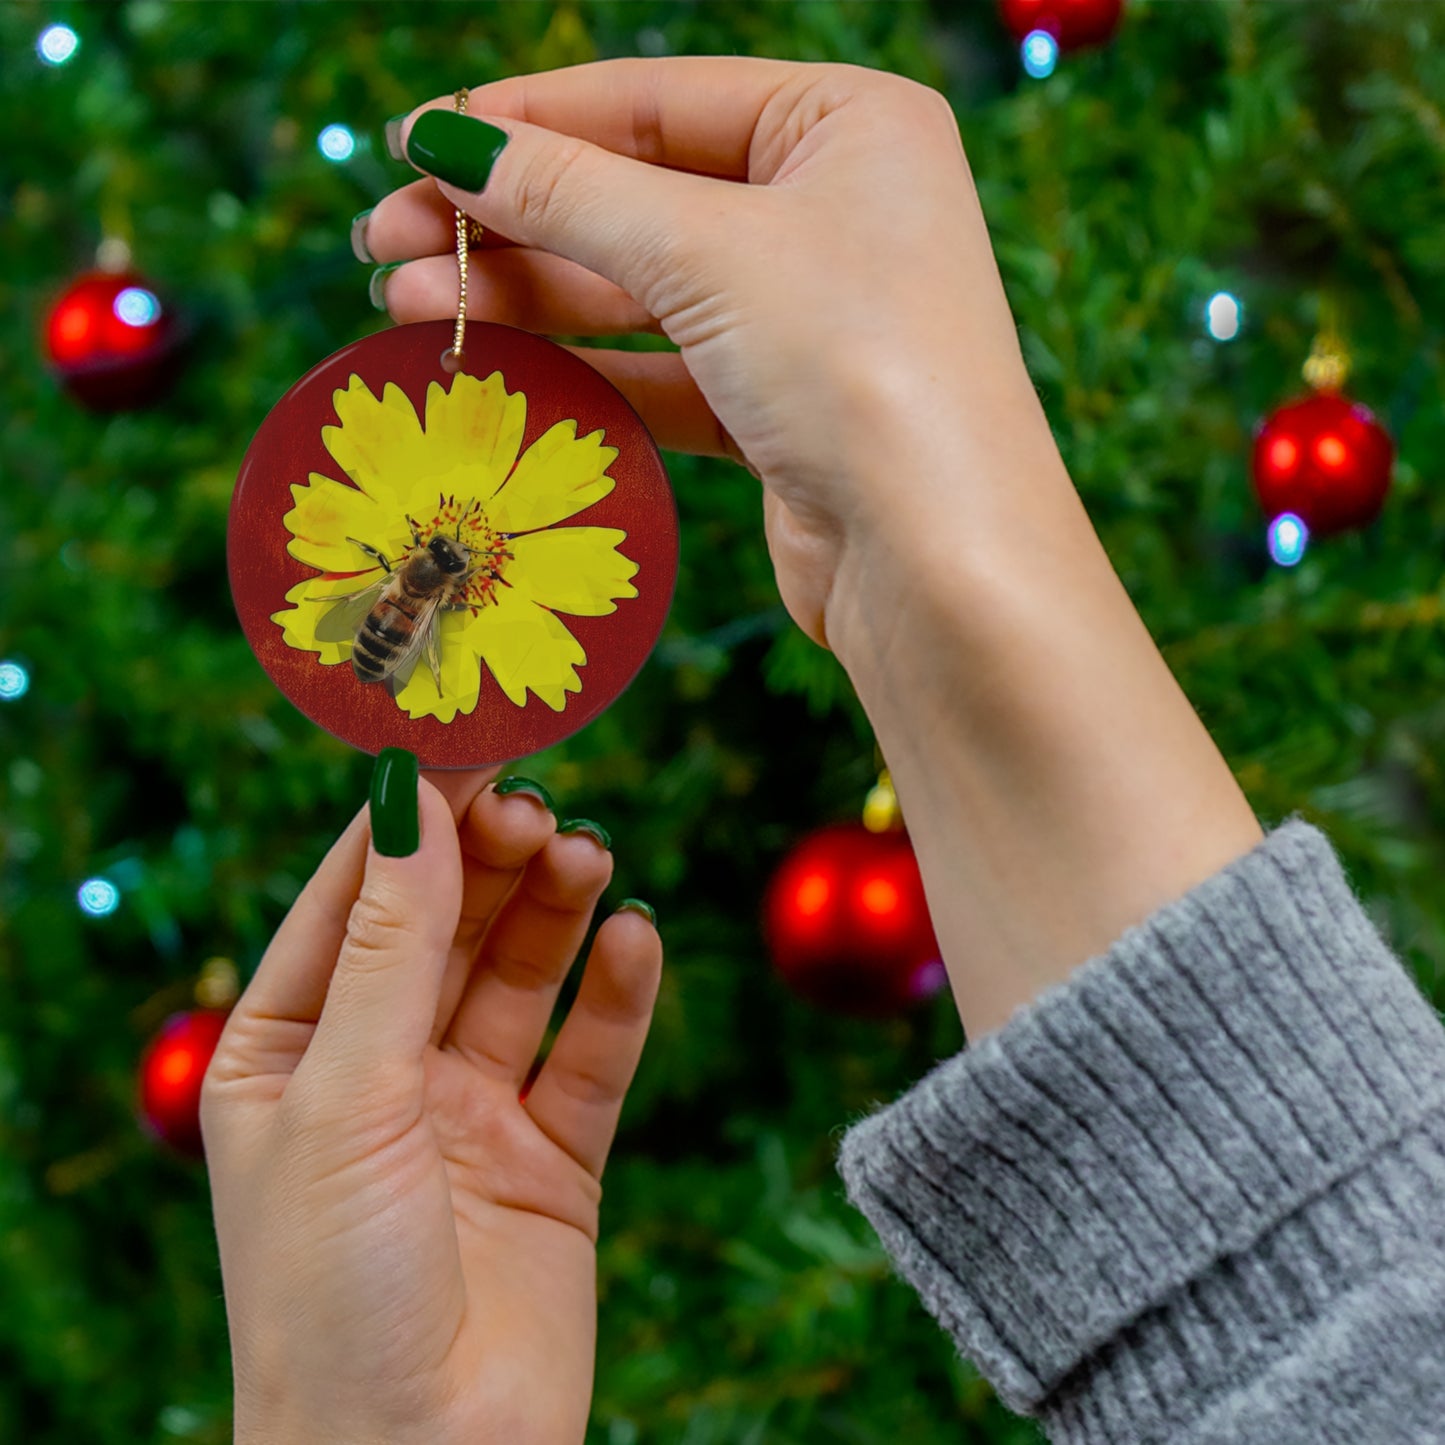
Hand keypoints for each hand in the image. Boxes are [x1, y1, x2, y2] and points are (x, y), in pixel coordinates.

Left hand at [202, 768, 660, 1444]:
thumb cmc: (331, 1294)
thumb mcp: (346, 1097)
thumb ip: (391, 946)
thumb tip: (413, 800)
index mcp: (288, 1051)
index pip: (352, 898)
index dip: (409, 818)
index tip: (467, 739)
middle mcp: (379, 1071)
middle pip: (446, 925)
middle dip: (490, 860)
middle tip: (539, 805)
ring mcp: (468, 1113)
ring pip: (521, 976)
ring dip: (555, 910)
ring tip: (588, 856)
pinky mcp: (552, 1159)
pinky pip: (591, 1055)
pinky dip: (617, 995)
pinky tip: (635, 940)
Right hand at [360, 57, 1054, 655]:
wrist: (939, 563)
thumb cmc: (857, 367)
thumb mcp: (706, 252)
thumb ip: (570, 193)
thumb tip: (445, 140)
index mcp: (847, 124)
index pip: (655, 100)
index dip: (526, 120)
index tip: (413, 142)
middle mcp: (834, 210)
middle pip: (637, 195)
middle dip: (508, 219)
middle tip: (383, 241)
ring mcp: (808, 315)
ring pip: (639, 288)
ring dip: (525, 295)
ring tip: (404, 305)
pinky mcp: (781, 409)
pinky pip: (661, 370)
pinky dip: (580, 368)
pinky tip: (492, 364)